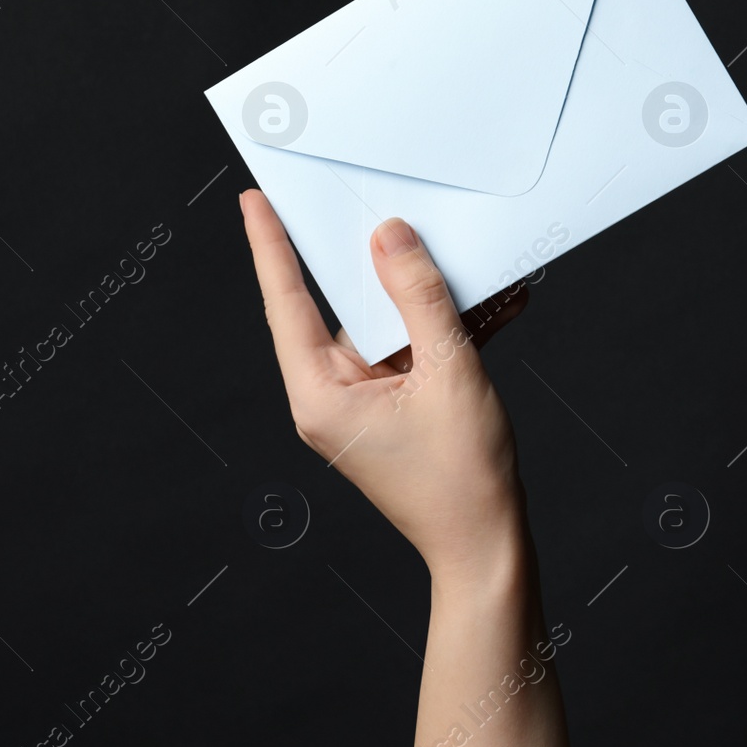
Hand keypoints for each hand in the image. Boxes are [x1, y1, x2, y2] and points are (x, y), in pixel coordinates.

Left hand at [239, 189, 530, 585]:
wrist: (488, 546)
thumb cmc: (463, 478)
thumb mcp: (449, 372)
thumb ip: (419, 297)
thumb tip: (389, 237)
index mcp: (321, 394)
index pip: (286, 303)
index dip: (270, 246)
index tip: (255, 200)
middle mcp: (330, 396)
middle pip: (341, 307)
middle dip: (374, 261)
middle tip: (385, 206)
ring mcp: (362, 402)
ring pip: (387, 325)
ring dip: (430, 298)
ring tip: (471, 265)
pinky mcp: (392, 406)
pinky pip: (413, 349)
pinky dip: (446, 330)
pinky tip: (491, 306)